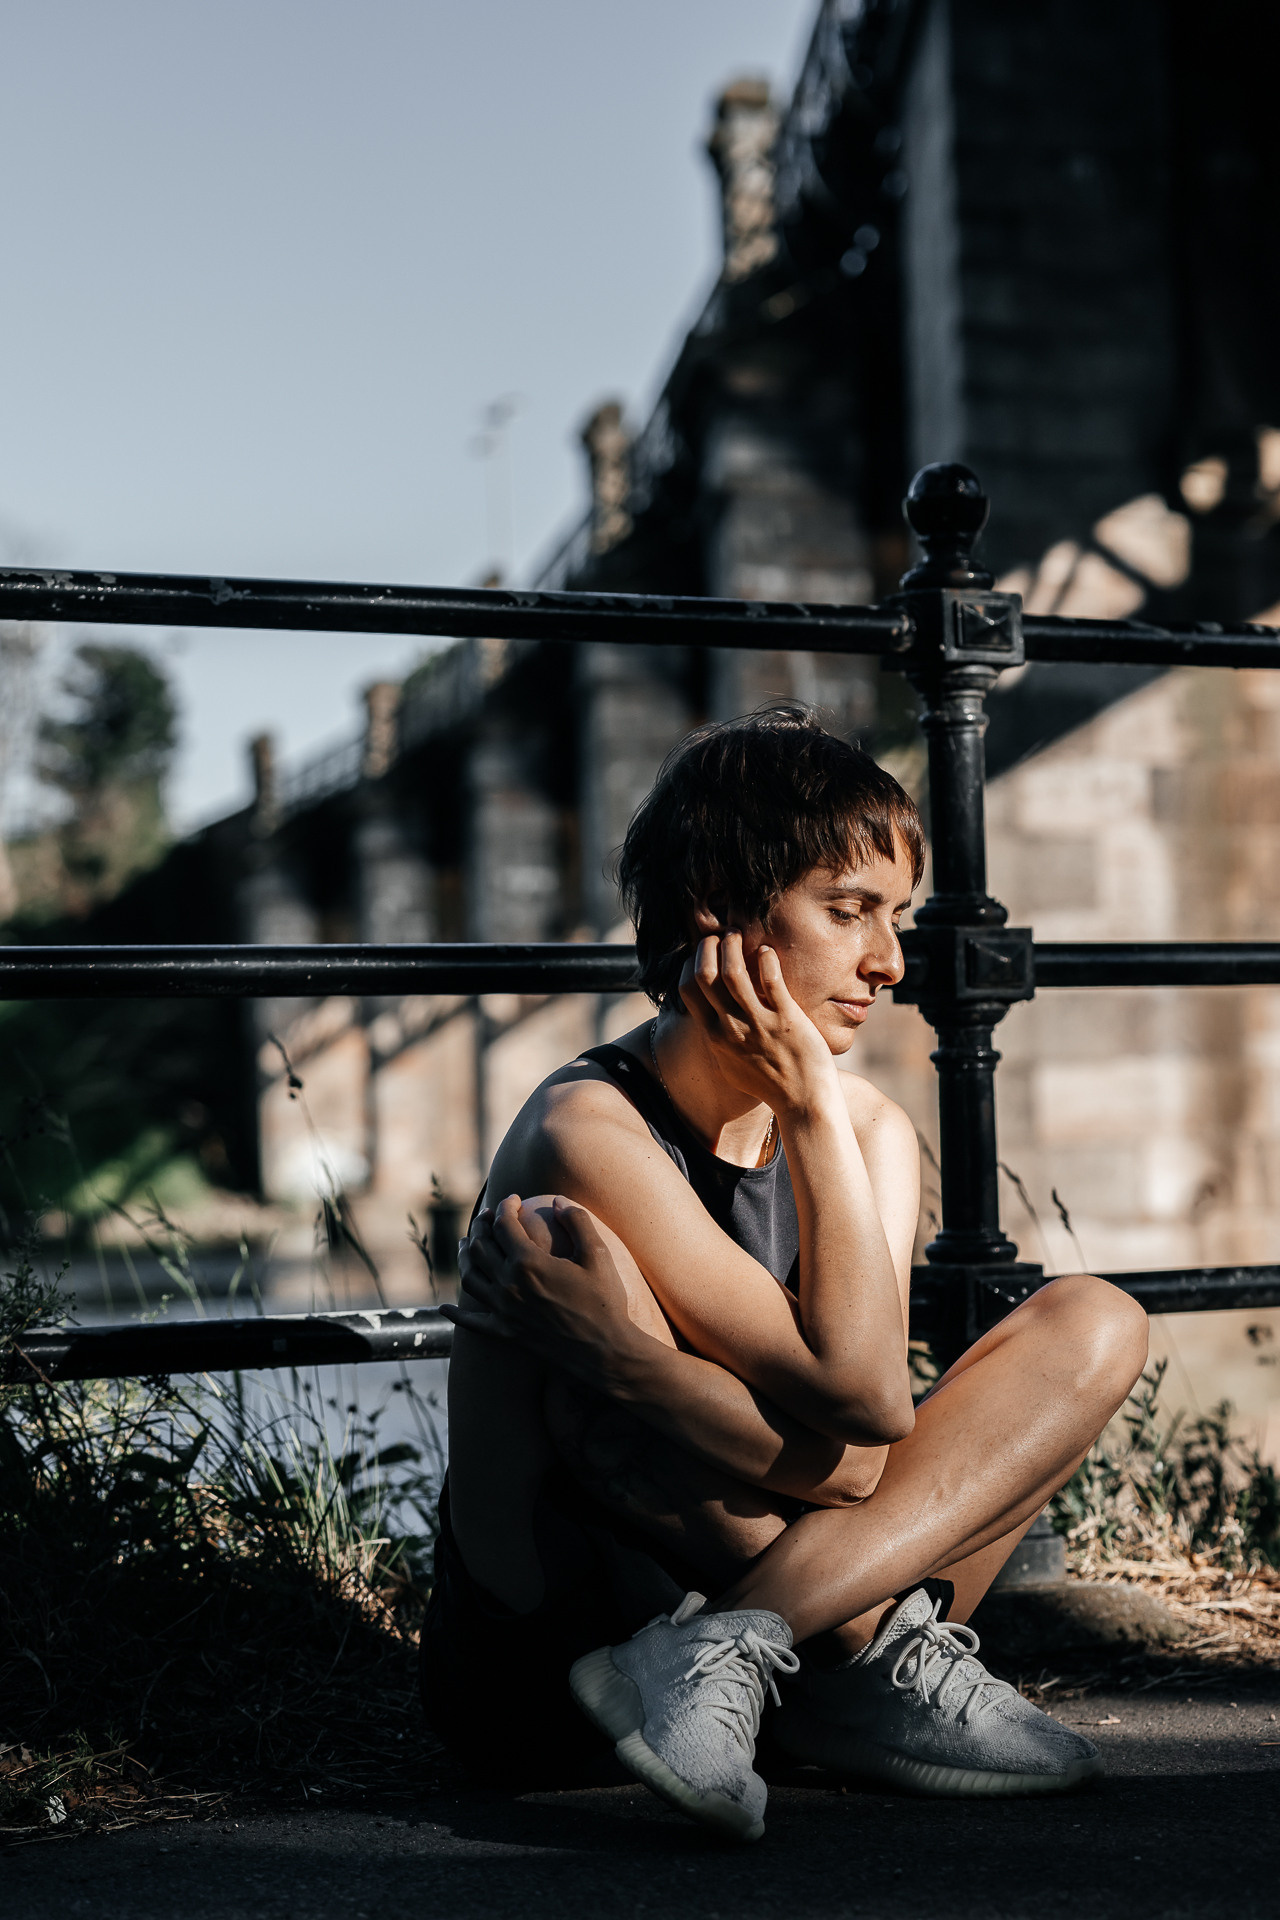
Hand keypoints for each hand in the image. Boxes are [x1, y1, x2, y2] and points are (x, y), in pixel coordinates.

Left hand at [440, 1193, 640, 1388]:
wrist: (603, 1352)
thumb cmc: (604, 1301)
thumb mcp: (598, 1254)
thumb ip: (577, 1221)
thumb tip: (558, 1200)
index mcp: (529, 1262)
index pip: (504, 1224)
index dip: (506, 1206)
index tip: (514, 1199)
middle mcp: (509, 1285)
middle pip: (481, 1247)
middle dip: (482, 1225)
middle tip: (489, 1216)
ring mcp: (503, 1311)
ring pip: (470, 1277)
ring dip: (465, 1257)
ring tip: (467, 1244)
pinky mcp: (505, 1332)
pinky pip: (472, 1322)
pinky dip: (455, 1314)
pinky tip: (445, 1307)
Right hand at [679, 930, 838, 1117]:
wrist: (803, 1103)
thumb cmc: (770, 1084)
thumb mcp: (731, 1065)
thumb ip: (718, 1041)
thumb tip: (710, 1024)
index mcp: (713, 1036)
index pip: (686, 989)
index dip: (690, 963)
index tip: (703, 952)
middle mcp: (730, 1028)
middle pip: (703, 974)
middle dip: (708, 946)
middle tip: (720, 936)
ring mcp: (757, 1023)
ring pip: (733, 971)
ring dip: (733, 945)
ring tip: (739, 935)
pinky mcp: (786, 1019)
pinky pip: (770, 979)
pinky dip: (766, 958)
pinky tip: (768, 951)